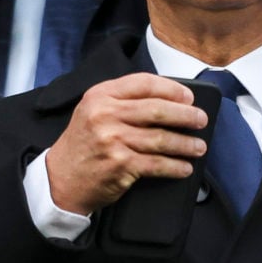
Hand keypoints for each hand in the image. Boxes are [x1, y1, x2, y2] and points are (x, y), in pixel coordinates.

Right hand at [45, 74, 208, 214]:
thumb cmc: (83, 143)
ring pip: (161, 138)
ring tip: (199, 147)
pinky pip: (157, 164)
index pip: (144, 83)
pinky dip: (175, 166)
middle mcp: (106, 114)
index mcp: (100, 95)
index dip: (171, 89)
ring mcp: (113, 140)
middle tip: (201, 120)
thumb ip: (122, 101)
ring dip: (186, 144)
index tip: (189, 97)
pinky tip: (185, 167)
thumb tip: (169, 101)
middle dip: (186, 115)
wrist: (60, 179)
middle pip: (157, 109)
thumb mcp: (93, 111)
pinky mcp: (120, 165)